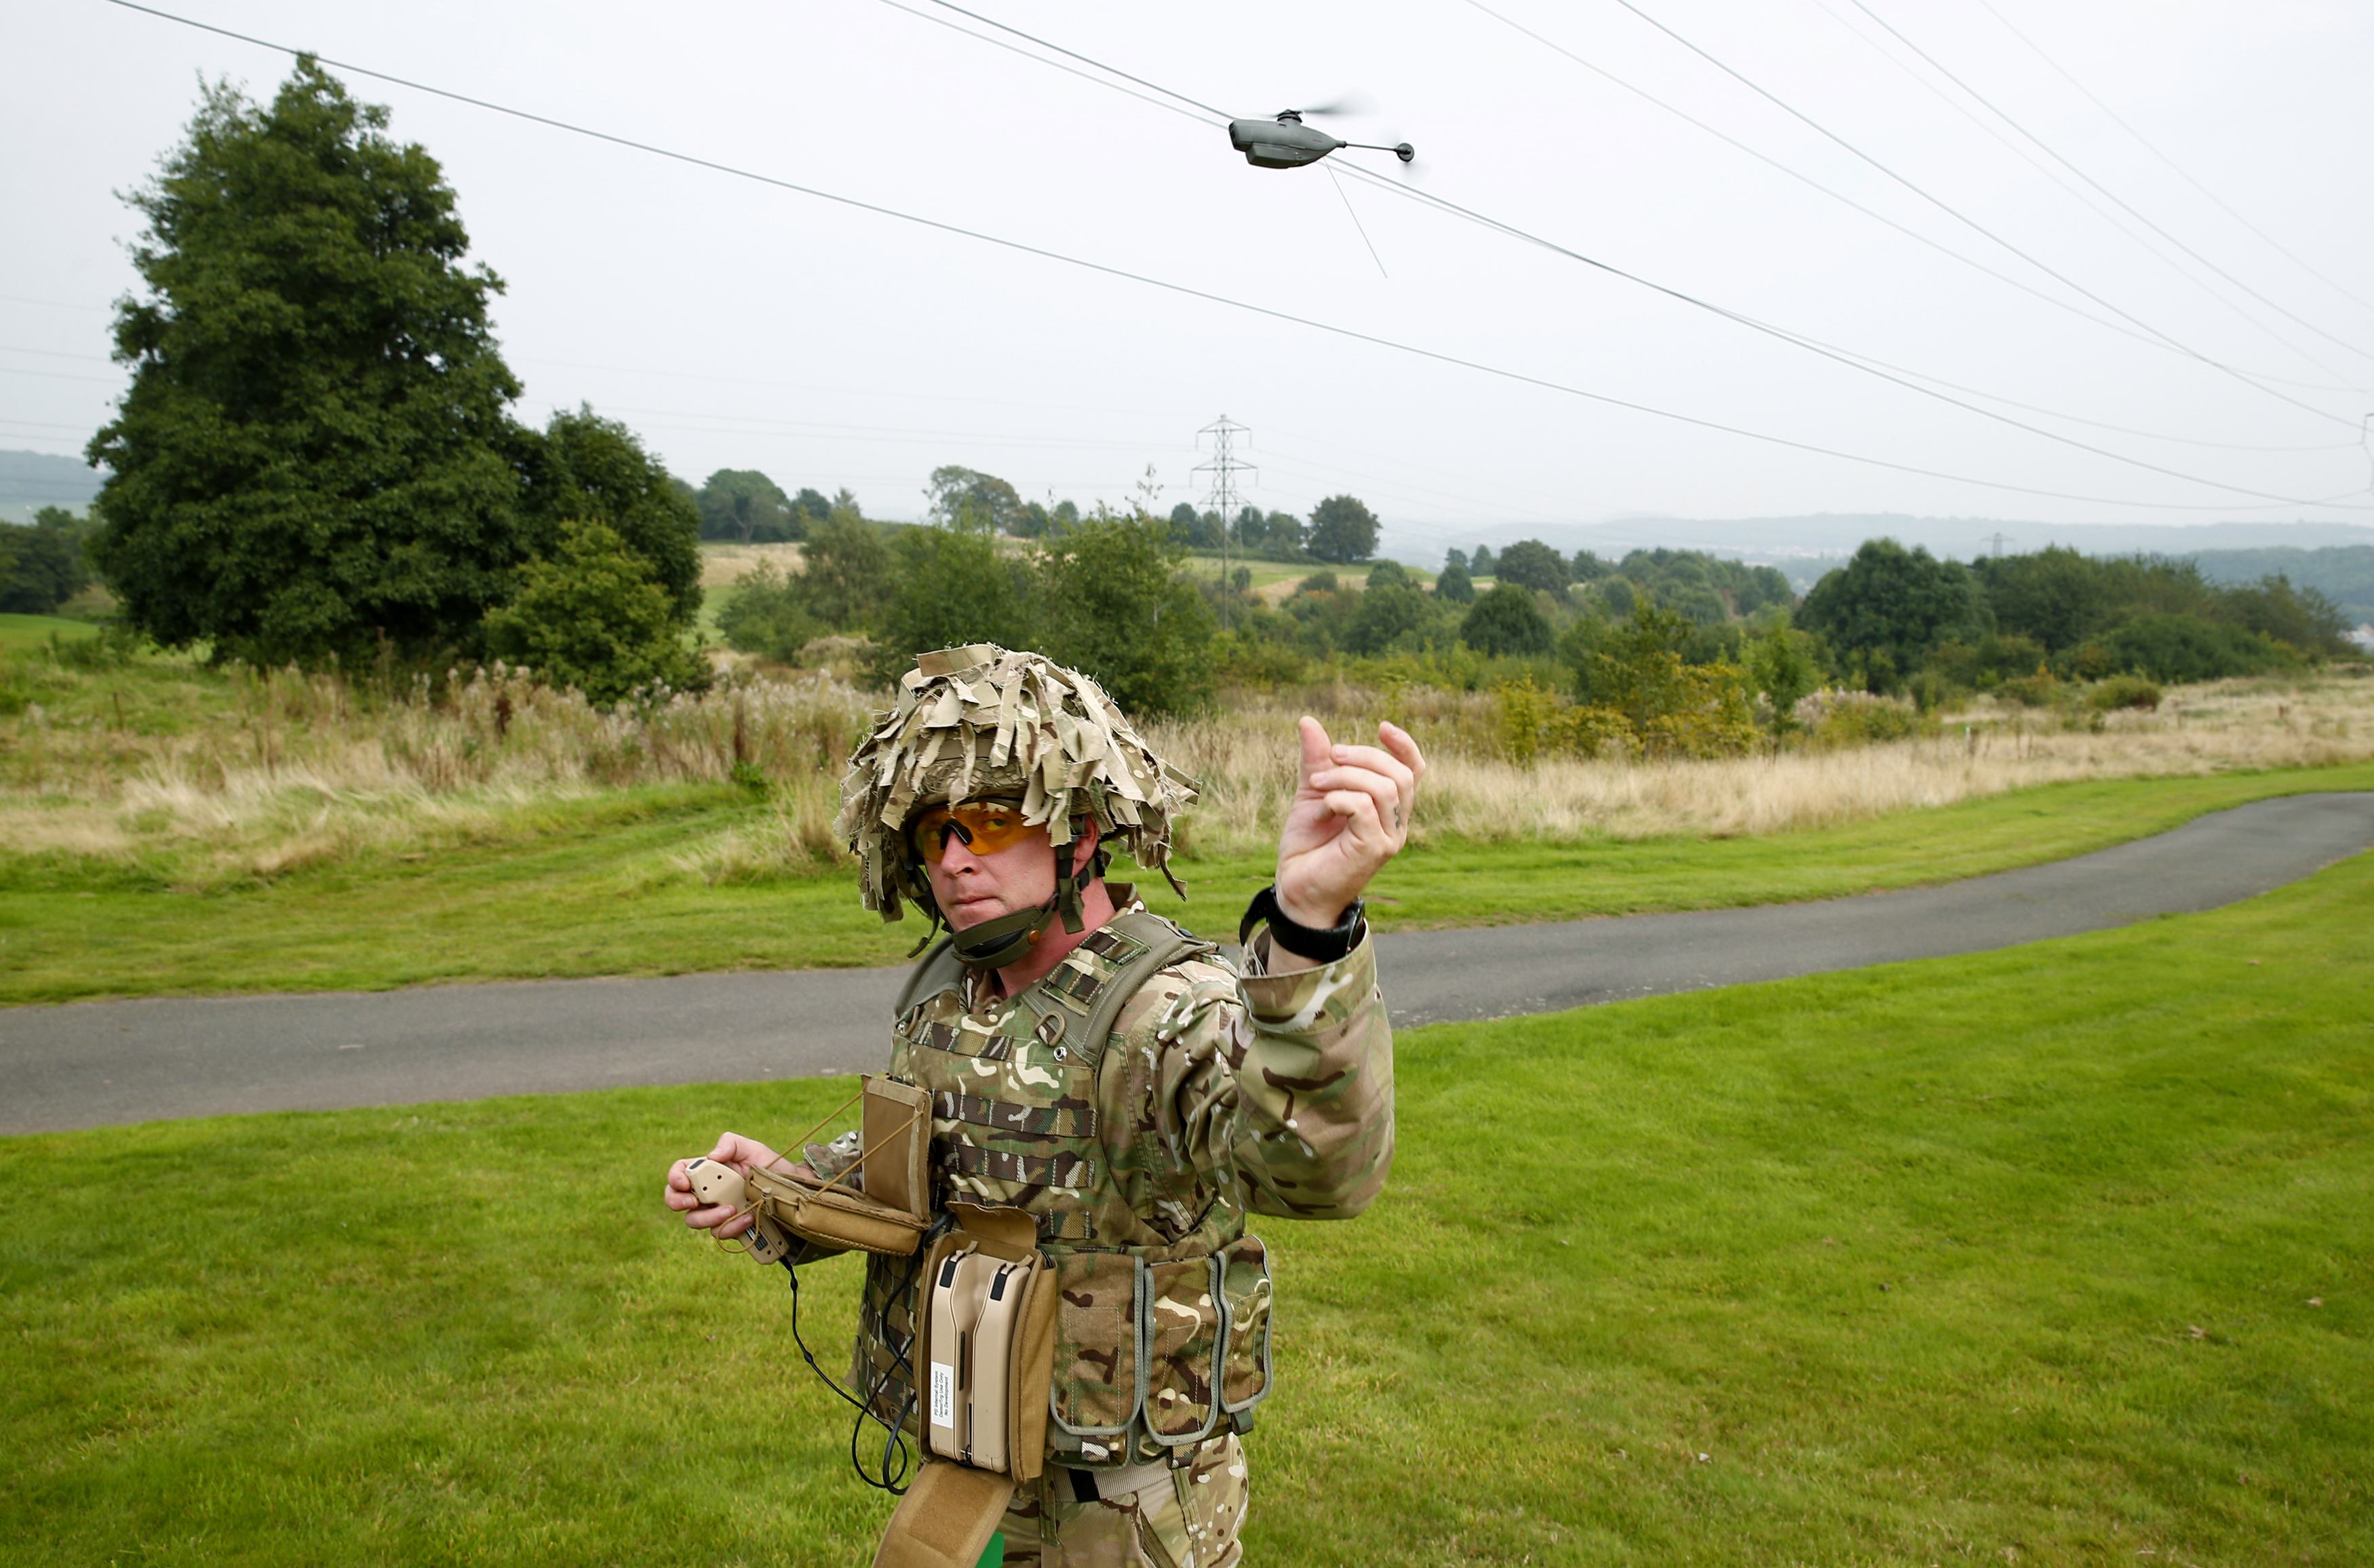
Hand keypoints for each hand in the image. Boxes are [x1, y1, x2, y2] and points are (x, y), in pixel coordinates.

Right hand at [664, 1131, 781, 1239]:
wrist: (791, 1189)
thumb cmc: (769, 1166)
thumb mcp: (752, 1148)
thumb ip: (731, 1144)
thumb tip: (712, 1156)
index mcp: (707, 1170)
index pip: (679, 1172)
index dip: (674, 1178)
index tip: (685, 1184)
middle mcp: (706, 1192)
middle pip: (675, 1200)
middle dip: (677, 1202)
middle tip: (694, 1202)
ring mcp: (715, 1211)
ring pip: (694, 1220)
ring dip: (709, 1217)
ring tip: (731, 1209)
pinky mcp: (729, 1226)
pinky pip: (719, 1232)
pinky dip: (731, 1226)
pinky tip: (747, 1217)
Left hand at [1274, 717, 1425, 932]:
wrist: (1295, 889)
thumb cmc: (1307, 846)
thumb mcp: (1312, 793)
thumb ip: (1317, 760)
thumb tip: (1308, 720)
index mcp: (1388, 810)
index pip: (1414, 772)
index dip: (1404, 746)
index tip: (1382, 727)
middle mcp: (1396, 825)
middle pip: (1400, 775)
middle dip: (1364, 756)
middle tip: (1330, 757)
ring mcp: (1389, 839)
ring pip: (1384, 788)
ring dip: (1346, 776)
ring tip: (1317, 784)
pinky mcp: (1374, 850)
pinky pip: (1364, 807)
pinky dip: (1338, 799)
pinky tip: (1320, 811)